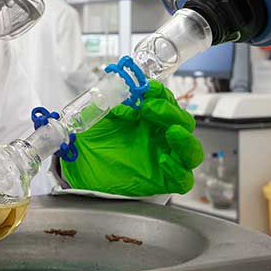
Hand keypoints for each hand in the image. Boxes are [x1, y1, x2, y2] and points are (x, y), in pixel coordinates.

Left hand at [61, 80, 202, 195]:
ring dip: (185, 140)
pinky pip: (183, 180)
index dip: (162, 95)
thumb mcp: (100, 116)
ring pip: (192, 152)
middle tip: (150, 107)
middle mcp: (161, 138)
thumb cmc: (94, 139)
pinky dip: (178, 170)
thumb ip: (112, 104)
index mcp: (151, 120)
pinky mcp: (162, 182)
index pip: (168, 103)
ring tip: (172, 131)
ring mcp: (165, 159)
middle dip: (171, 112)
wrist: (78, 162)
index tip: (149, 88)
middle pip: (184, 123)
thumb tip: (123, 94)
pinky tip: (163, 160)